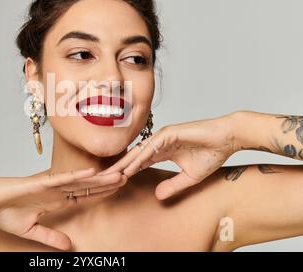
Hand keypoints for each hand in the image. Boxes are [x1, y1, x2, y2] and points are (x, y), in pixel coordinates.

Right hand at [0, 168, 125, 249]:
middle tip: (128, 177)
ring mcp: (50, 186)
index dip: (102, 193)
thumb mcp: (32, 231)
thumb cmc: (5, 212)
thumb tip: (70, 247)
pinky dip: (76, 176)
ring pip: (80, 181)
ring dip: (100, 179)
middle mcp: (56, 191)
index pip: (85, 197)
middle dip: (107, 184)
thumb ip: (51, 237)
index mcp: (56, 201)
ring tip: (118, 175)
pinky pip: (61, 179)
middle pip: (88, 187)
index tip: (118, 190)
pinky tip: (92, 173)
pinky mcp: (40, 183)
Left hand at [98, 113, 236, 199]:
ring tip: (110, 175)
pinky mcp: (169, 132)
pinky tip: (130, 167)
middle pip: (133, 157)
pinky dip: (140, 158)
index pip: (138, 162)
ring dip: (124, 163)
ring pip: (139, 151)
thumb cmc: (211, 153)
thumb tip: (157, 196)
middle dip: (118, 168)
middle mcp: (158, 143)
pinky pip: (152, 147)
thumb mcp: (189, 177)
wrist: (227, 138)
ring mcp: (163, 136)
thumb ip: (173, 185)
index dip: (126, 172)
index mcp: (162, 151)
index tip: (113, 183)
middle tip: (102, 179)